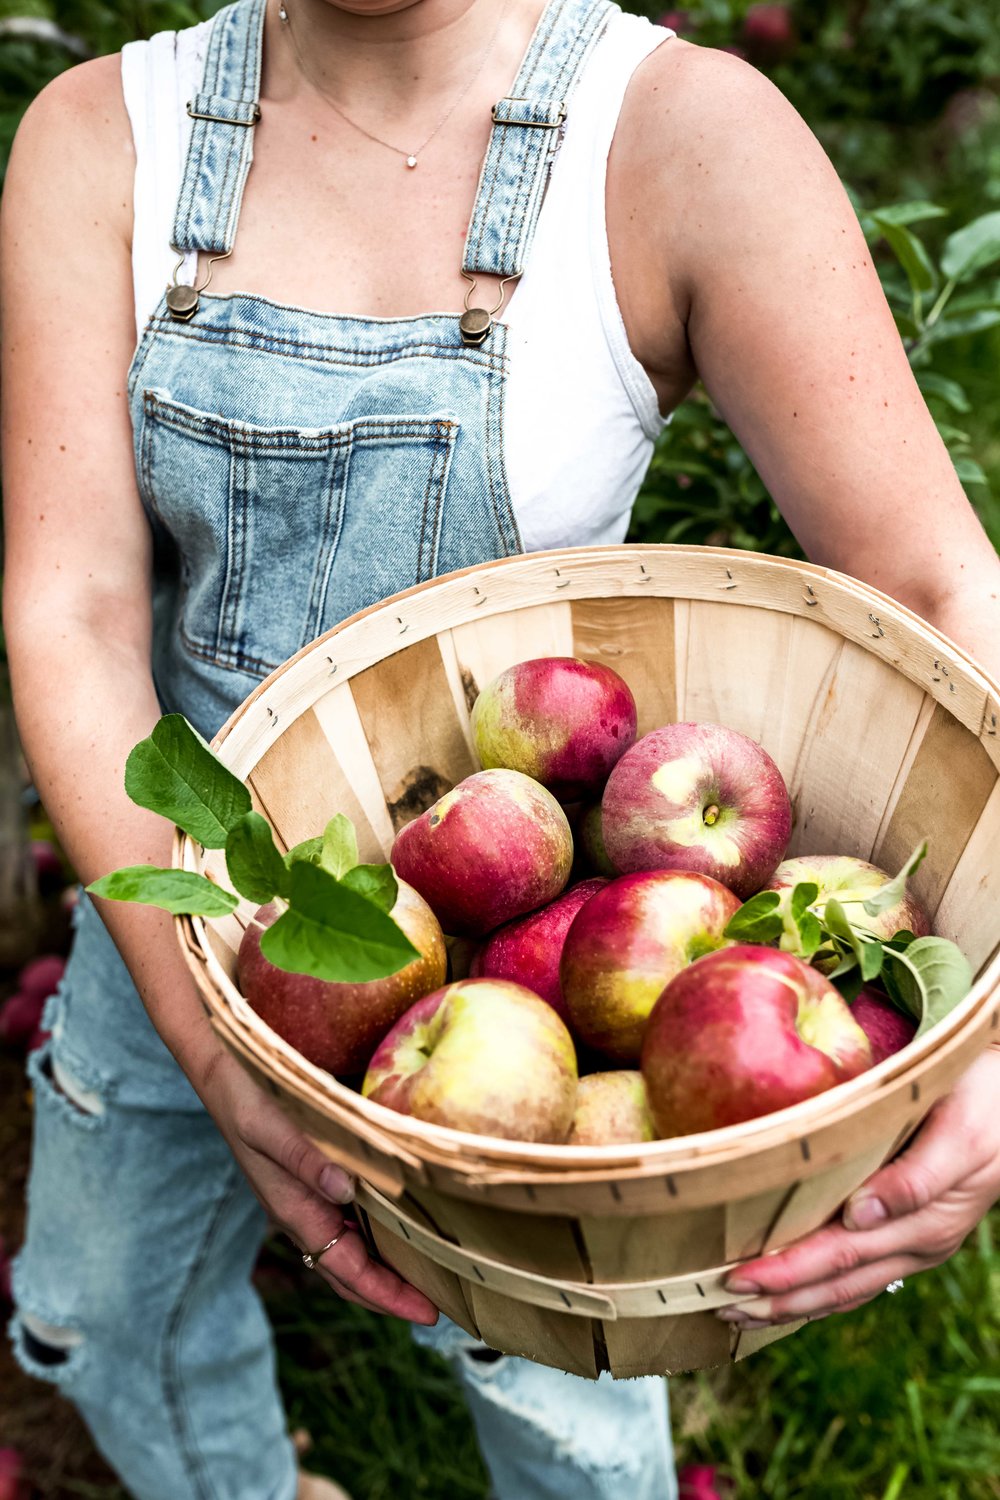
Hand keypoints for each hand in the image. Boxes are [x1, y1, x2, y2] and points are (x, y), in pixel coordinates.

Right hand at [202, 1049, 438, 1324]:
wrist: (224, 1075)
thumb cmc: (248, 1100)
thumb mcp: (274, 1129)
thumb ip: (307, 1160)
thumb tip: (345, 1190)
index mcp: (296, 1212)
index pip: (348, 1272)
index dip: (388, 1296)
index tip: (427, 1314)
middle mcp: (303, 1214)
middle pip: (350, 1274)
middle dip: (391, 1297)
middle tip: (440, 1309)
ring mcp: (306, 1200)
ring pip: (350, 1252)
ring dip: (385, 1271)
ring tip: (428, 1275)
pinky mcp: (311, 1181)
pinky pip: (347, 1223)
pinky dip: (376, 1237)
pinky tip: (400, 1225)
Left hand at [716, 1044, 999, 1330]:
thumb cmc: (988, 1103)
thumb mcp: (959, 1133)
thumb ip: (914, 1178)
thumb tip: (859, 1214)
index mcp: (924, 1221)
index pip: (840, 1255)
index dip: (787, 1271)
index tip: (737, 1278)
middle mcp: (919, 1242)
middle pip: (837, 1283)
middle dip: (778, 1298)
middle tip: (718, 1305)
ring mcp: (917, 1243)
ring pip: (848, 1288)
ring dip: (794, 1304)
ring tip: (741, 1312)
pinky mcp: (914, 1234)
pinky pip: (862, 1275)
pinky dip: (822, 1291)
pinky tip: (792, 1295)